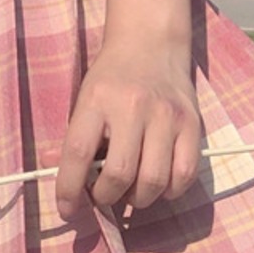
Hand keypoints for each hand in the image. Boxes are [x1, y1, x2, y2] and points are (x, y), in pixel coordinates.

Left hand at [50, 38, 201, 217]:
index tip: (67, 210)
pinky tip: (157, 185)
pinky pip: (184, 175)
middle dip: (106, 198)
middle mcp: (133, 107)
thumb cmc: (112, 78)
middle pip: (120, 174)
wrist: (151, 43)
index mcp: (97, 100)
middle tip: (102, 196)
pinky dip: (169, 191)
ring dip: (137, 199)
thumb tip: (61, 182)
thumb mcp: (84, 98)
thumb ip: (75, 139)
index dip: (69, 189)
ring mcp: (166, 116)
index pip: (78, 153)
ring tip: (129, 192)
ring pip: (153, 181)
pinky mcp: (192, 125)